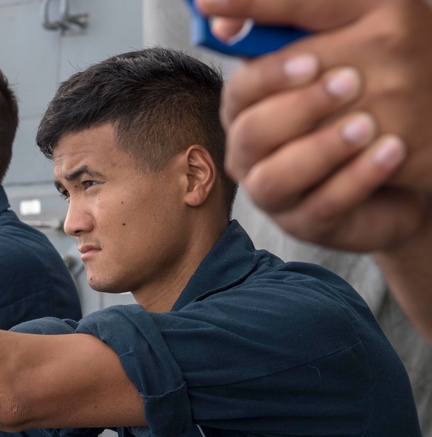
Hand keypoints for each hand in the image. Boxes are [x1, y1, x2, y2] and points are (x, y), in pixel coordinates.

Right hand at [196, 0, 431, 250]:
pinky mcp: (306, 223)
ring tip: (369, 125)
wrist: (402, 163)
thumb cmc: (362, 104)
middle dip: (298, 109)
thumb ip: (295, 23)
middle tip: (351, 83)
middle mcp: (250, 153)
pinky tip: (390, 151)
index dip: (270, 75)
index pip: (240, 90)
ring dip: (322, 149)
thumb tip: (226, 14)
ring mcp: (274, 193)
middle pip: (250, 134)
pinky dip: (355, 179)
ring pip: (275, 178)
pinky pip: (321, 206)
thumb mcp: (337, 54)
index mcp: (249, 108)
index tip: (313, 57)